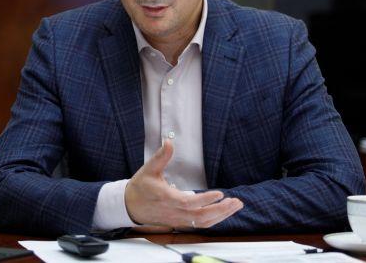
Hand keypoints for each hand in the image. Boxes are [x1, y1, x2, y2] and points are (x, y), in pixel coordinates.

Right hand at [124, 139, 243, 228]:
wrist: (130, 206)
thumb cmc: (140, 187)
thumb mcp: (148, 169)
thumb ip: (161, 156)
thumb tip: (168, 141)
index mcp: (166, 198)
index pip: (188, 203)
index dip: (204, 200)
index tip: (219, 194)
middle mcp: (173, 212)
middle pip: (200, 216)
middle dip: (220, 210)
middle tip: (235, 201)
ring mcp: (178, 219)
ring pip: (202, 223)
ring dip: (221, 216)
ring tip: (235, 205)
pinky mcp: (180, 222)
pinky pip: (199, 224)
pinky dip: (214, 220)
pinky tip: (224, 212)